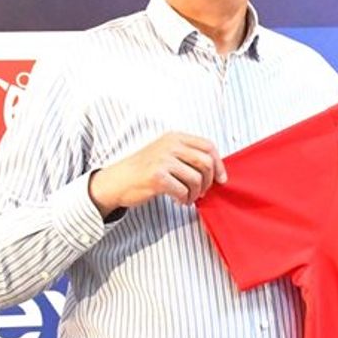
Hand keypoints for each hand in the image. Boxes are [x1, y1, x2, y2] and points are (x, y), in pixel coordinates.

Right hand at [88, 132, 226, 215]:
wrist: (116, 181)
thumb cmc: (144, 170)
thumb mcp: (166, 154)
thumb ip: (188, 156)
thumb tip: (217, 171)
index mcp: (175, 137)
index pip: (208, 146)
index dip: (219, 164)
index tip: (221, 179)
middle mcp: (170, 145)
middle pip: (206, 163)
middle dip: (208, 182)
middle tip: (201, 192)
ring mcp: (163, 160)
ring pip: (196, 179)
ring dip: (195, 194)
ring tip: (187, 198)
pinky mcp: (157, 176)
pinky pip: (183, 191)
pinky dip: (184, 199)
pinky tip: (178, 200)